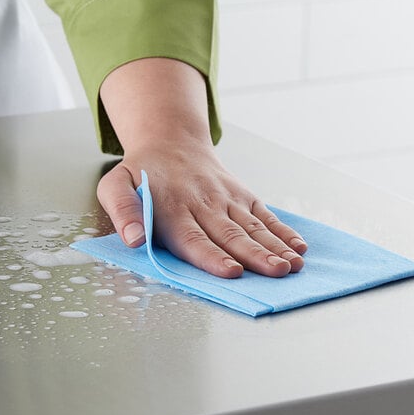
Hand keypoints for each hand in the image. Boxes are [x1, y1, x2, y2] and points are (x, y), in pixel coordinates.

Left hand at [97, 141, 306, 278]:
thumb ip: (122, 211)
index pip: (193, 238)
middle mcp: (203, 204)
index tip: (232, 271)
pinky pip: (264, 213)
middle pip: (230, 234)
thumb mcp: (114, 186)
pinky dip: (282, 230)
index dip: (212, 256)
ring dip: (274, 246)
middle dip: (255, 256)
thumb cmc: (141, 173)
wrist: (170, 142)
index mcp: (172, 209)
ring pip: (252, 226)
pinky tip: (298, 246)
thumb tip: (133, 240)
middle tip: (276, 272)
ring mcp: (225, 199)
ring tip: (292, 265)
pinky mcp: (241, 194)